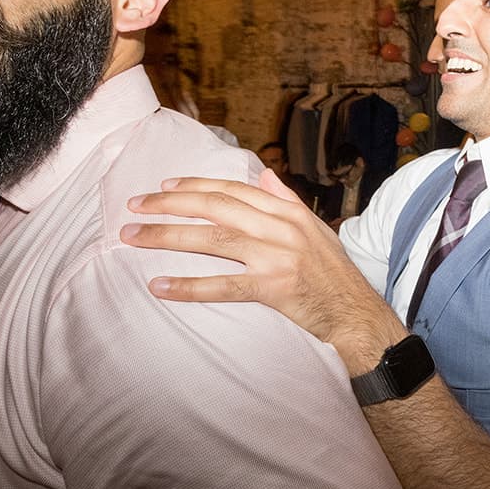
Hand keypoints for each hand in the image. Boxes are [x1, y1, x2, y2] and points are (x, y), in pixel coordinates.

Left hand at [122, 171, 403, 374]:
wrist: (355, 313)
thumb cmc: (334, 273)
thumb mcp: (316, 229)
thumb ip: (287, 201)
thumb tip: (264, 175)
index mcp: (288, 211)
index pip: (232, 189)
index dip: (194, 185)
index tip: (163, 187)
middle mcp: (281, 227)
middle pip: (215, 208)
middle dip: (170, 205)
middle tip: (135, 207)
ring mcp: (276, 257)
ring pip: (212, 240)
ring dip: (168, 237)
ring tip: (133, 237)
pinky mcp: (273, 288)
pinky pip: (222, 285)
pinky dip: (188, 286)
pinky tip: (160, 286)